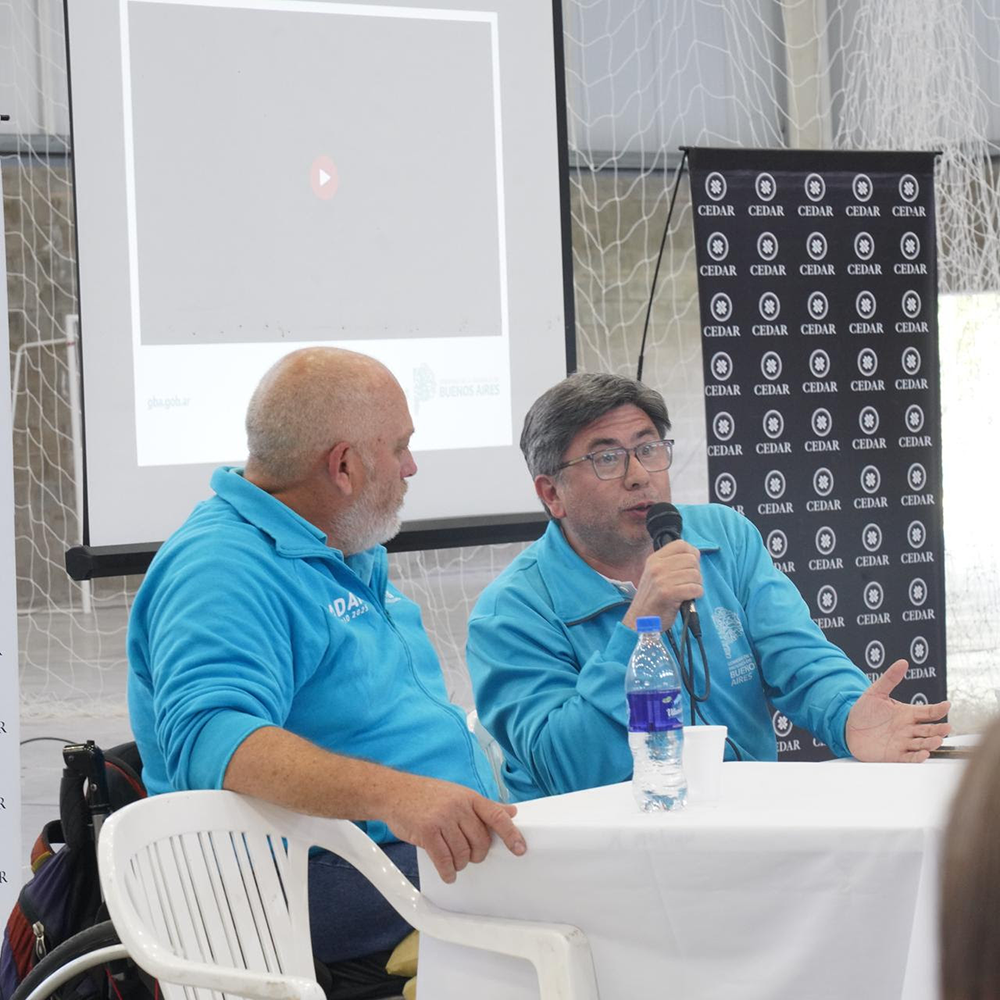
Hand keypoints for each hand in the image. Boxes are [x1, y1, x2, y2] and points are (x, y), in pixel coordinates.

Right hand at [382, 774, 525, 882]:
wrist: (394, 792)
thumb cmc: (427, 795)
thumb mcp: (458, 794)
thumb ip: (485, 806)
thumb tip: (512, 812)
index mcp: (469, 797)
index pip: (497, 815)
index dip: (511, 834)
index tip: (520, 849)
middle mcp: (458, 806)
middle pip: (481, 841)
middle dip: (477, 854)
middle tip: (470, 855)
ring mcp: (442, 819)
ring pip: (463, 853)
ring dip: (460, 863)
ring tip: (454, 861)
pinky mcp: (427, 832)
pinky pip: (444, 860)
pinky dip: (448, 871)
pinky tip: (447, 873)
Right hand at [622, 539, 702, 630]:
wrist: (640, 620)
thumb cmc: (652, 599)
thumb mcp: (655, 575)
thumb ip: (671, 563)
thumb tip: (694, 556)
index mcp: (654, 559)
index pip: (681, 545)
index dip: (692, 554)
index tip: (691, 565)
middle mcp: (657, 566)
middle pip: (692, 560)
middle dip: (696, 573)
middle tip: (688, 583)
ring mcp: (661, 579)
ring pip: (695, 575)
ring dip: (696, 585)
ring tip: (687, 592)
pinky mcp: (668, 593)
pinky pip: (695, 588)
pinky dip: (696, 594)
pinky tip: (687, 598)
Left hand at [845, 659, 950, 761]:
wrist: (848, 727)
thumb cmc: (865, 709)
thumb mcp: (876, 691)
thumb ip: (890, 678)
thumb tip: (902, 662)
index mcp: (908, 713)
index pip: (928, 711)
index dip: (938, 709)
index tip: (946, 705)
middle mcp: (909, 729)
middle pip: (929, 730)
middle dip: (939, 729)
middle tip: (947, 728)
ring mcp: (903, 742)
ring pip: (922, 744)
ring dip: (931, 743)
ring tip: (937, 740)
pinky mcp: (894, 755)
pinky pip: (909, 757)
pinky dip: (917, 757)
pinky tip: (923, 754)